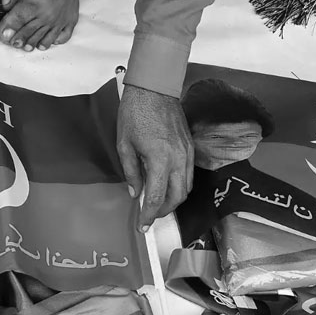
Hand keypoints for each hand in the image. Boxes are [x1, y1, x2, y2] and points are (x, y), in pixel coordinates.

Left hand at [117, 84, 194, 230]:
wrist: (154, 88)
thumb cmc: (135, 113)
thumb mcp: (124, 144)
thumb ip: (131, 172)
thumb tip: (135, 193)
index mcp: (159, 160)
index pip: (156, 198)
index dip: (149, 215)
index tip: (143, 225)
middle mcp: (178, 160)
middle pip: (177, 197)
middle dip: (163, 211)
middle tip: (149, 215)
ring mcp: (187, 153)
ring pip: (187, 188)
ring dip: (173, 199)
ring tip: (157, 202)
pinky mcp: (191, 147)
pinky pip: (189, 174)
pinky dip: (179, 185)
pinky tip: (166, 184)